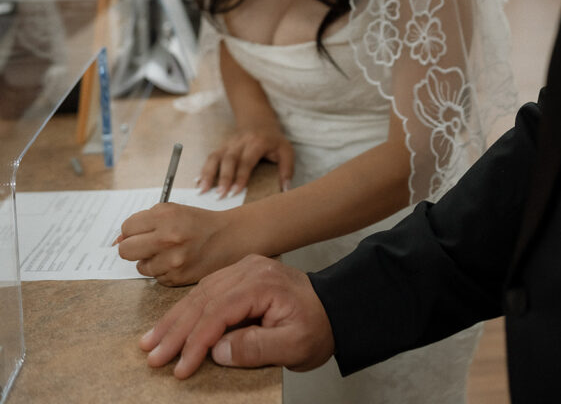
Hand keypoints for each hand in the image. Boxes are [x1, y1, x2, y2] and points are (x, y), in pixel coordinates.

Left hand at [116, 203, 244, 284]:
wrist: (228, 238)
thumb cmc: (197, 223)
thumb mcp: (172, 211)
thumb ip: (145, 221)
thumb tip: (118, 240)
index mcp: (164, 216)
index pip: (126, 228)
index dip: (131, 231)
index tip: (139, 232)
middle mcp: (167, 238)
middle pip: (125, 251)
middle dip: (132, 248)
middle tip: (146, 245)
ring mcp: (172, 260)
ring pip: (141, 267)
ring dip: (150, 261)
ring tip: (169, 252)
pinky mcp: (177, 278)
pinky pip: (156, 278)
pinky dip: (163, 271)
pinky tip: (177, 261)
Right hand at [140, 255, 334, 377]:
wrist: (334, 307)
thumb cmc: (318, 327)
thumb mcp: (294, 346)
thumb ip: (255, 348)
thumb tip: (216, 351)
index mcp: (262, 283)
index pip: (219, 312)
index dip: (196, 341)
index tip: (179, 366)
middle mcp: (249, 269)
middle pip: (203, 300)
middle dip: (175, 330)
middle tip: (152, 354)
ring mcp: (244, 269)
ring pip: (200, 293)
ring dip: (174, 318)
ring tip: (151, 340)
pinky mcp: (241, 274)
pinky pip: (207, 290)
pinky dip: (188, 309)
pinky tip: (172, 322)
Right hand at [197, 126, 294, 196]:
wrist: (259, 121)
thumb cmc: (273, 140)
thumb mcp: (286, 151)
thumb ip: (287, 169)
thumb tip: (285, 190)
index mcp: (257, 143)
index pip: (246, 160)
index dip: (240, 176)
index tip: (235, 192)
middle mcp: (240, 142)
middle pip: (228, 159)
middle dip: (223, 178)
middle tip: (218, 196)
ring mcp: (228, 143)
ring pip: (215, 157)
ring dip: (208, 174)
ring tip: (202, 191)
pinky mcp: (221, 147)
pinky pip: (210, 157)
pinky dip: (203, 170)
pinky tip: (197, 182)